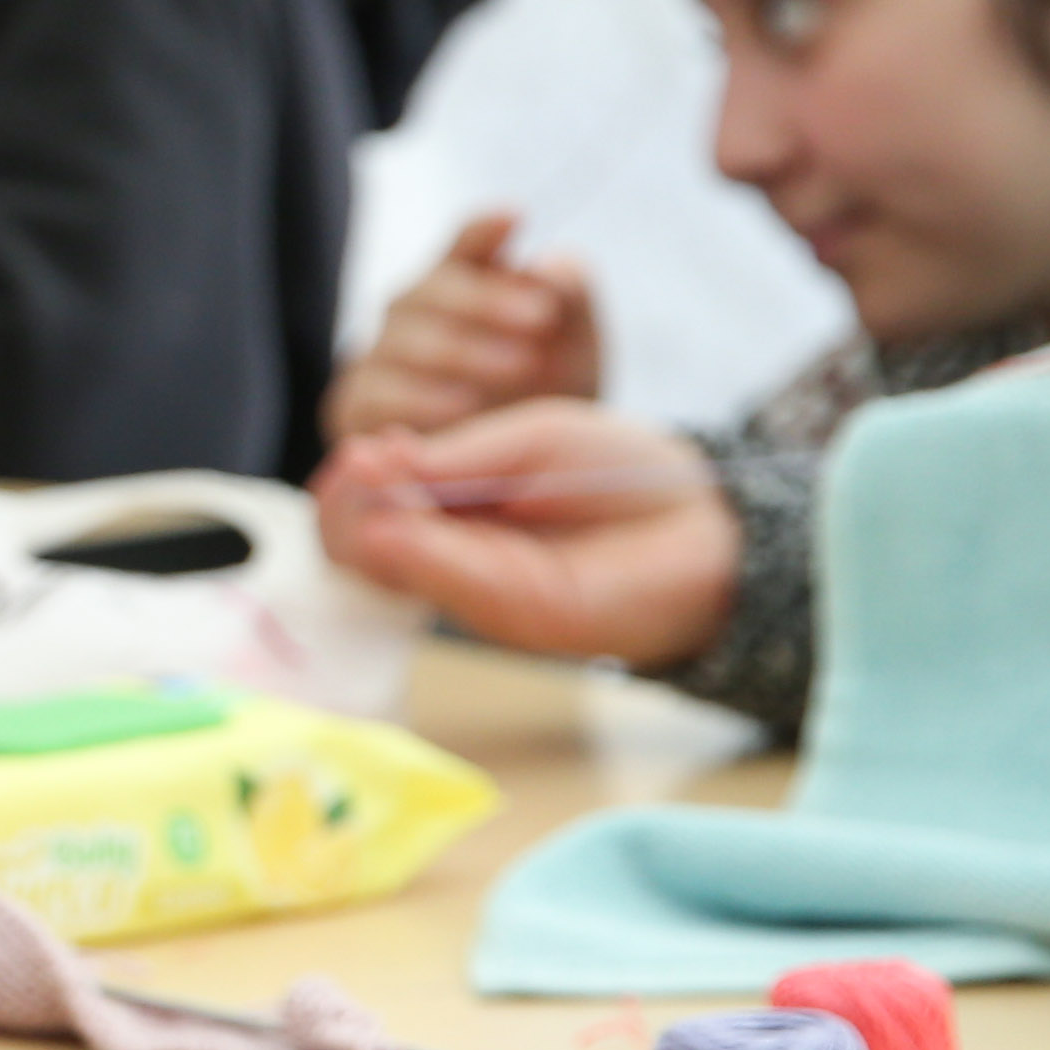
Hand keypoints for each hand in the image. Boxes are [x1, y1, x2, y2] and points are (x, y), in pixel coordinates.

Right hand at [314, 401, 738, 666]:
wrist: (705, 520)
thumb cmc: (618, 471)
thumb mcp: (530, 438)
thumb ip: (456, 456)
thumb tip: (368, 457)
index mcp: (450, 503)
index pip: (370, 501)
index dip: (352, 478)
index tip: (362, 449)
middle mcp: (449, 548)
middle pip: (356, 537)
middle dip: (344, 500)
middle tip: (359, 463)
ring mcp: (473, 584)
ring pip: (381, 564)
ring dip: (360, 521)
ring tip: (368, 476)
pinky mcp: (507, 611)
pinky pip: (439, 582)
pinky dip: (405, 551)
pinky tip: (391, 520)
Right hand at [325, 212, 604, 443]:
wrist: (516, 479)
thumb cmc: (546, 398)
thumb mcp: (575, 347)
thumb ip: (572, 297)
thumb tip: (547, 266)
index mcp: (467, 283)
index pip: (469, 244)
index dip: (485, 232)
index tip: (514, 219)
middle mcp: (414, 311)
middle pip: (431, 289)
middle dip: (486, 301)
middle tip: (540, 318)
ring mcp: (379, 356)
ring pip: (401, 339)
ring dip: (460, 351)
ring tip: (515, 369)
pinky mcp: (355, 405)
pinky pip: (375, 392)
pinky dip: (418, 399)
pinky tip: (463, 408)